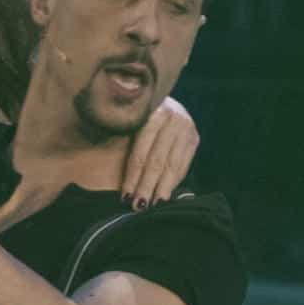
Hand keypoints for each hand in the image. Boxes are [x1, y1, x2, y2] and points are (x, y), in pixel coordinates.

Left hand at [121, 94, 198, 209]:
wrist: (159, 97)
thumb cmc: (133, 115)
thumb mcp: (126, 121)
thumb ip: (121, 139)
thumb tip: (109, 174)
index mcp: (151, 112)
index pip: (140, 153)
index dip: (132, 177)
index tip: (125, 197)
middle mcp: (172, 118)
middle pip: (157, 161)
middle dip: (147, 186)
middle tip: (139, 207)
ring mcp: (186, 127)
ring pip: (172, 165)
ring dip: (162, 188)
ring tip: (153, 206)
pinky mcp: (194, 137)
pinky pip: (184, 164)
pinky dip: (174, 181)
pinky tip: (165, 194)